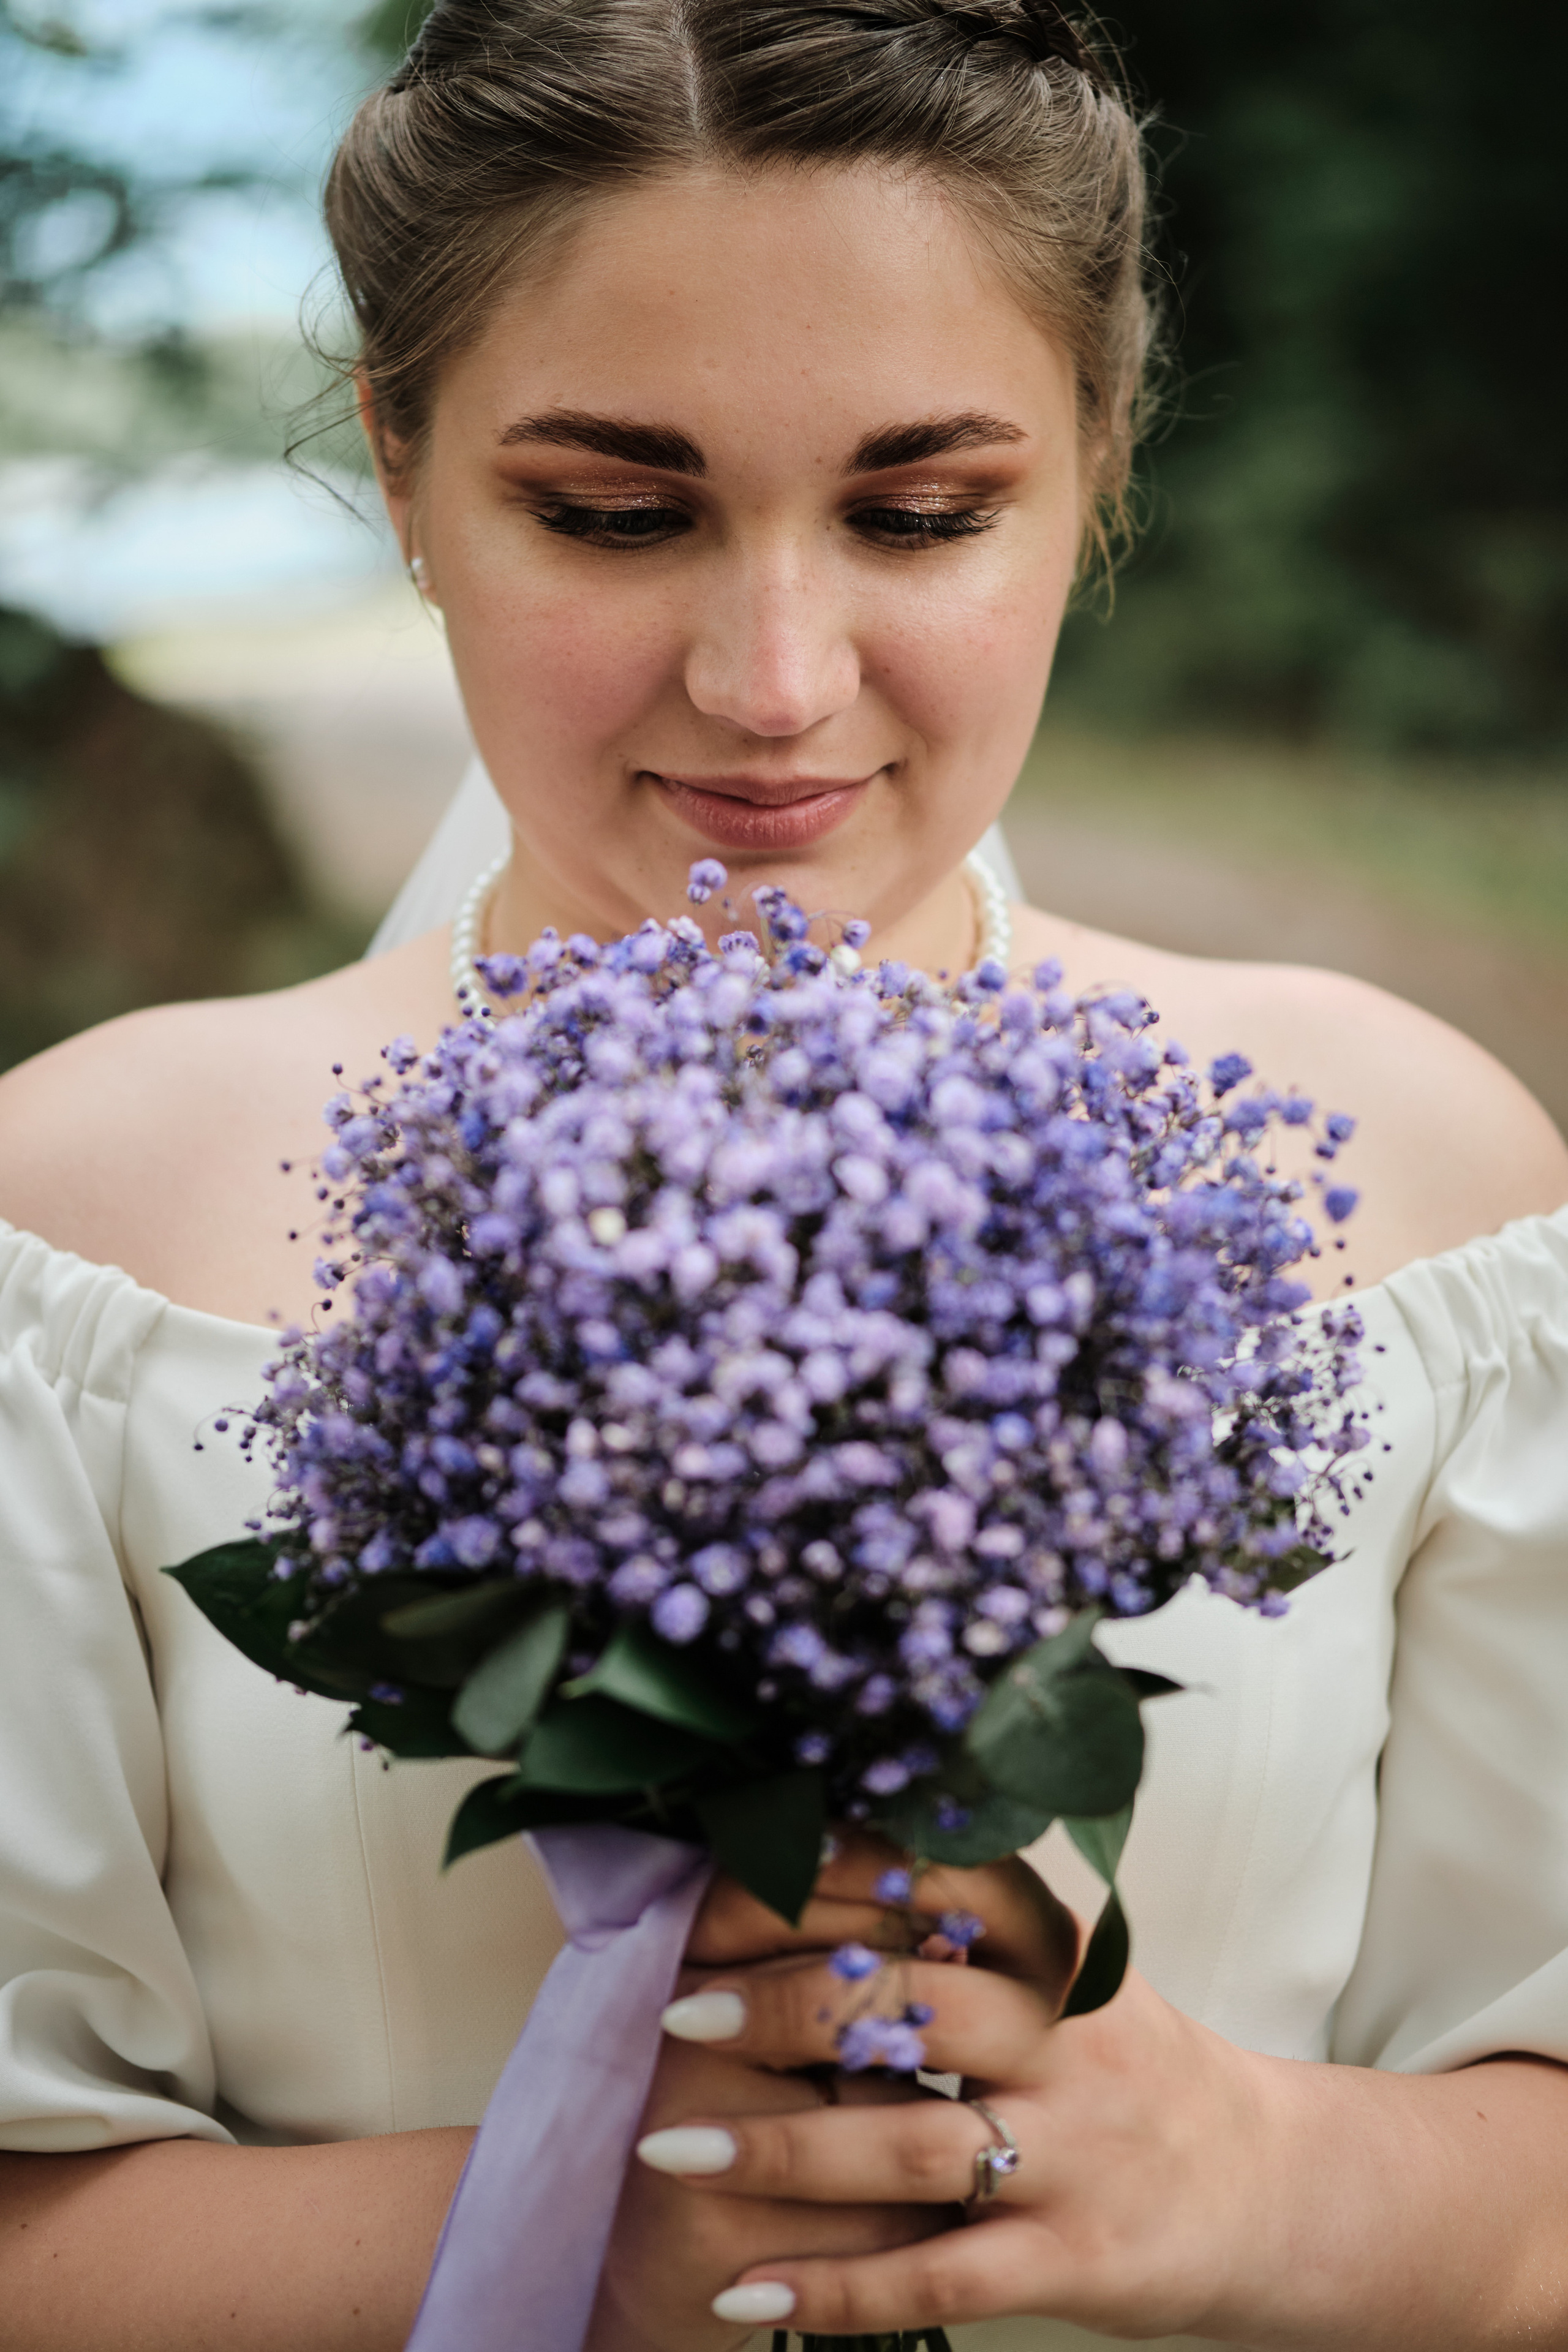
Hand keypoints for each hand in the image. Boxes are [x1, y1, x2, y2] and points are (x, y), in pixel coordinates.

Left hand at [636, 1840, 1273, 2341]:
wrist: (1266, 2188)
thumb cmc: (1124, 2060)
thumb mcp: (1063, 1968)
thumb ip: (960, 1920)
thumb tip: (810, 1854)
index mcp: (1059, 1948)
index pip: (938, 1886)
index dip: (826, 1883)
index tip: (725, 1888)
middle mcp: (1071, 2039)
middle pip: (916, 2007)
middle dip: (785, 2007)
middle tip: (676, 2008)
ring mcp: (1078, 2152)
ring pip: (913, 2146)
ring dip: (781, 2148)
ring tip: (670, 2145)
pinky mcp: (1076, 2258)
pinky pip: (939, 2274)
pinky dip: (835, 2288)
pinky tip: (747, 2290)